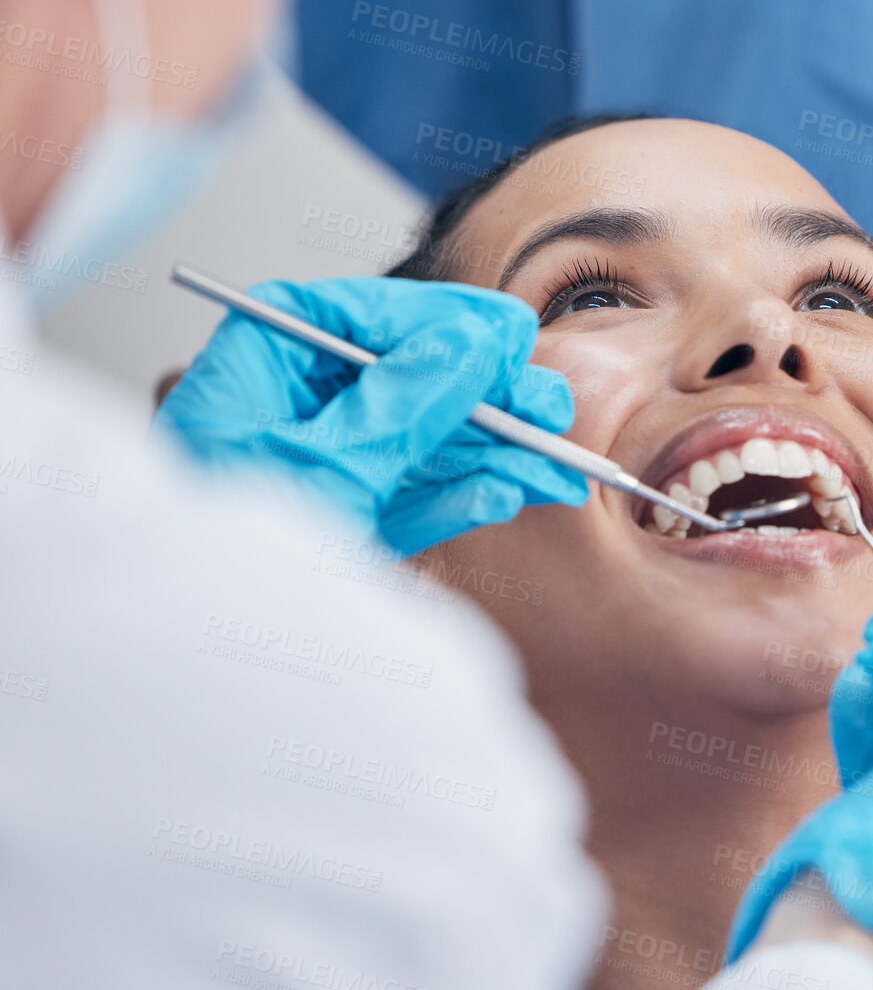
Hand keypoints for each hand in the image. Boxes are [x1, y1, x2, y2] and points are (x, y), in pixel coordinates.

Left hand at [157, 276, 587, 554]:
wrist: (203, 672)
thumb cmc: (218, 569)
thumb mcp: (324, 467)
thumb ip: (404, 401)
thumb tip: (470, 343)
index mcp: (255, 372)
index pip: (354, 316)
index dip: (437, 319)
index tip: (504, 335)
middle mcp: (286, 412)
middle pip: (400, 378)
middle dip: (483, 400)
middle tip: (545, 409)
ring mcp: (316, 469)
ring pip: (417, 442)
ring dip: (490, 456)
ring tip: (552, 465)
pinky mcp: (339, 523)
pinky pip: (408, 497)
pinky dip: (457, 498)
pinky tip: (504, 492)